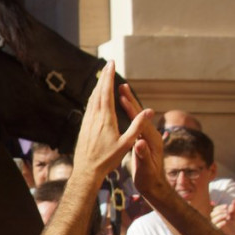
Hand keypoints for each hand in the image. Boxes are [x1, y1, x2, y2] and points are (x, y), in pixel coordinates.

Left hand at [72, 61, 150, 182]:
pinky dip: (93, 97)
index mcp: (105, 119)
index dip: (109, 77)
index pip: (106, 93)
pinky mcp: (84, 127)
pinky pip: (89, 107)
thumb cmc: (107, 159)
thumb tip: (150, 111)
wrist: (86, 171)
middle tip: (108, 63)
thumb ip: (138, 125)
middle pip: (98, 92)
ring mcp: (87, 122)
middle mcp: (94, 117)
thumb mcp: (127, 143)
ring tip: (102, 75)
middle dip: (103, 76)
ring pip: (92, 99)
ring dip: (98, 85)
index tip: (111, 64)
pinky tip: (95, 97)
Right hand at [118, 84, 169, 199]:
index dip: (131, 108)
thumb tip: (139, 142)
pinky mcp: (142, 140)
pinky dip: (128, 114)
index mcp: (151, 140)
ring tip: (120, 93)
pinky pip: (134, 123)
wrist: (154, 186)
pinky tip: (121, 109)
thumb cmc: (149, 179)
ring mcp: (147, 137)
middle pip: (140, 114)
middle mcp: (151, 135)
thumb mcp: (145, 169)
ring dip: (129, 104)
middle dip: (130, 100)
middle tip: (122, 86)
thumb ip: (143, 155)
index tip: (122, 96)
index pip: (140, 121)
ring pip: (137, 117)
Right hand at [212, 201, 234, 234]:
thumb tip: (234, 201)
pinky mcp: (217, 231)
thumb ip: (233, 209)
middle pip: (212, 214)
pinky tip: (226, 221)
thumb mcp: (234, 215)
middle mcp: (215, 220)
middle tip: (227, 212)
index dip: (219, 207)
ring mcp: (215, 226)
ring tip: (227, 216)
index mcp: (217, 216)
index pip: (214, 210)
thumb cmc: (233, 224)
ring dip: (220, 216)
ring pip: (213, 220)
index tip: (226, 206)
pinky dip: (221, 223)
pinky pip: (216, 226)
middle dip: (220, 211)